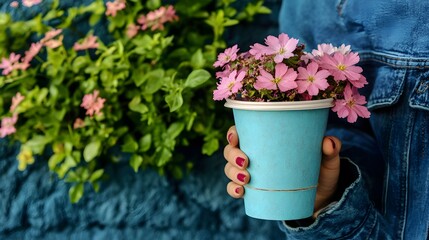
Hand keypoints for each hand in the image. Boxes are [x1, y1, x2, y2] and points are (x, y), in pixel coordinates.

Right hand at [223, 126, 341, 215]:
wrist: (320, 199)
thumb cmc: (320, 172)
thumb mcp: (327, 160)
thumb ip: (331, 150)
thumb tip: (328, 142)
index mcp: (266, 141)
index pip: (242, 132)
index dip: (233, 133)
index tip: (235, 137)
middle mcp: (254, 155)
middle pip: (230, 150)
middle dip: (232, 155)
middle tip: (245, 162)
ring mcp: (251, 173)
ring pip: (229, 169)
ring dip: (231, 172)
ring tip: (246, 178)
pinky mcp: (253, 191)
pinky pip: (235, 189)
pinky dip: (233, 190)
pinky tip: (240, 192)